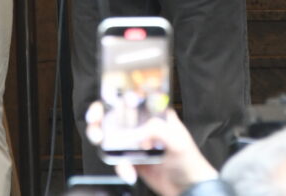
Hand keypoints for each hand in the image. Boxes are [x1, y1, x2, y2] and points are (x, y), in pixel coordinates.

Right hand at [85, 103, 216, 195]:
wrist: (189, 189)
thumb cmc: (189, 160)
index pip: (131, 99)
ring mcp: (136, 143)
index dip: (113, 99)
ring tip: (108, 152)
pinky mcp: (133, 161)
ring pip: (113, 138)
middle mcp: (143, 125)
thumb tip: (137, 132)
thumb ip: (158, 130)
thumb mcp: (177, 140)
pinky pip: (118, 161)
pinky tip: (130, 174)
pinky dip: (120, 167)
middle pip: (115, 117)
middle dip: (101, 121)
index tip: (102, 106)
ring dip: (106, 146)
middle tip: (96, 130)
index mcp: (154, 113)